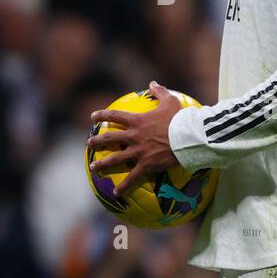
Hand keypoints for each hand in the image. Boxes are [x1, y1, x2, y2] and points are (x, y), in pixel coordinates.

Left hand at [87, 80, 181, 194]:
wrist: (187, 137)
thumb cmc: (180, 118)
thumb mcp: (170, 101)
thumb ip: (159, 92)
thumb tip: (152, 83)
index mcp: (137, 121)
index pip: (114, 116)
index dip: (102, 115)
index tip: (93, 117)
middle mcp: (133, 136)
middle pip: (110, 138)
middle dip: (97, 141)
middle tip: (89, 143)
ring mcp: (138, 152)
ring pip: (115, 159)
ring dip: (102, 164)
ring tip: (94, 168)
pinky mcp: (146, 165)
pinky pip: (132, 178)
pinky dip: (124, 187)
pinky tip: (116, 194)